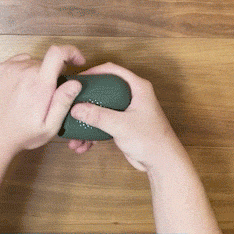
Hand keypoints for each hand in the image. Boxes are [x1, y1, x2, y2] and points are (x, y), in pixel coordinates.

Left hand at [0, 45, 85, 154]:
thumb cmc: (21, 133)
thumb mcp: (49, 126)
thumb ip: (63, 102)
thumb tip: (75, 83)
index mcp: (39, 84)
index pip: (58, 53)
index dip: (71, 51)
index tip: (77, 60)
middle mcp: (24, 71)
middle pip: (48, 61)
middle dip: (54, 73)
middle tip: (48, 94)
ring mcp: (11, 68)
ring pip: (34, 62)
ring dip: (39, 73)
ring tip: (32, 93)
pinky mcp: (1, 69)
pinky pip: (21, 61)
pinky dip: (26, 70)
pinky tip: (23, 86)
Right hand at [68, 62, 182, 171]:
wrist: (162, 163)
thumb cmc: (151, 140)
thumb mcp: (121, 125)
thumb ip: (98, 116)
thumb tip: (76, 108)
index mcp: (137, 88)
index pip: (112, 70)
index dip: (94, 71)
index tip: (78, 79)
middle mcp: (132, 96)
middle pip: (104, 89)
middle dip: (86, 99)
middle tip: (70, 101)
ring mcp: (127, 111)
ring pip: (101, 109)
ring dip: (87, 121)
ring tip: (73, 132)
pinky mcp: (123, 125)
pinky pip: (103, 124)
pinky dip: (93, 133)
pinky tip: (83, 144)